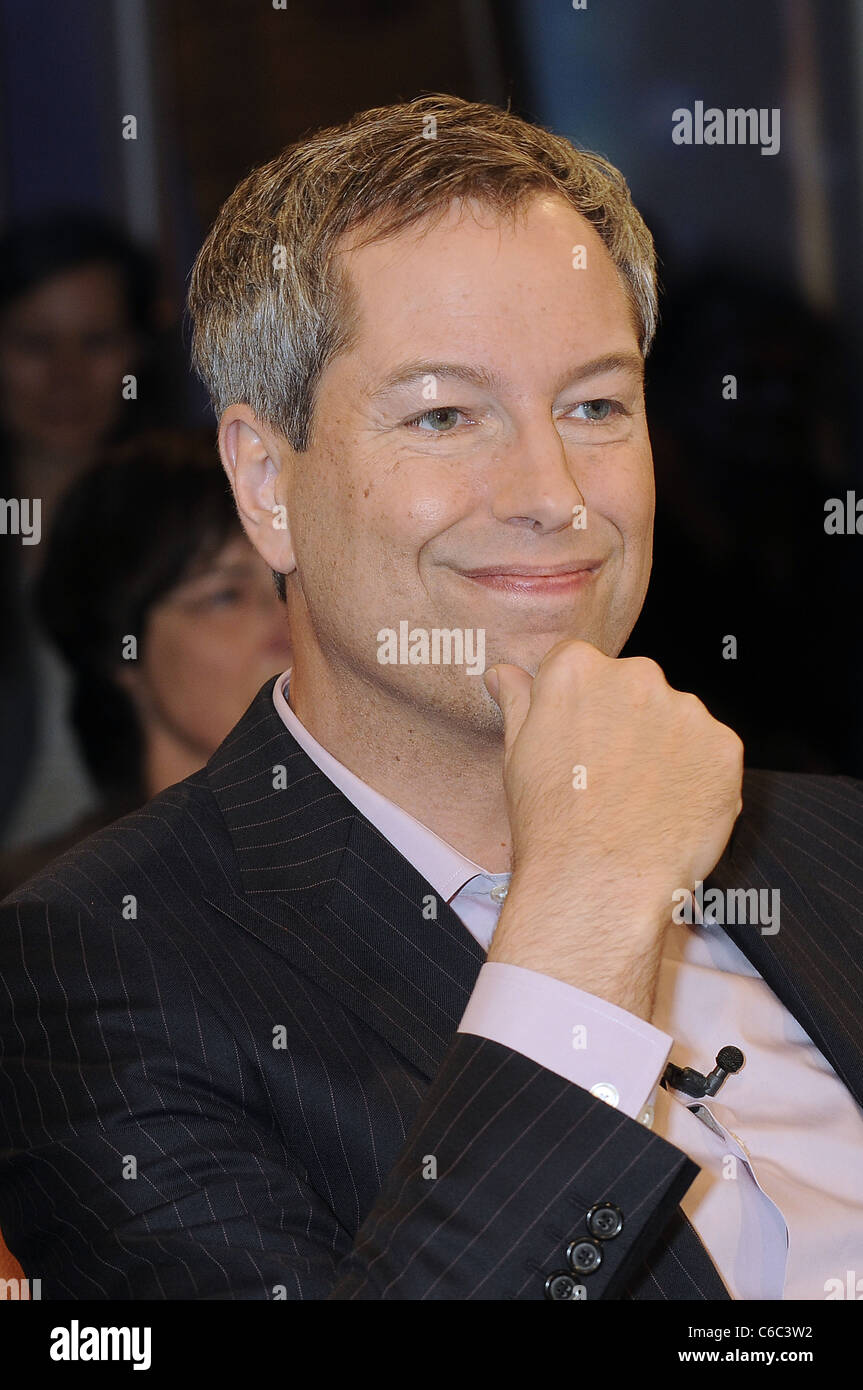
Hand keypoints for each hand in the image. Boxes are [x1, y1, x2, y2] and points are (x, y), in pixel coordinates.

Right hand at [484, 640, 743, 1020]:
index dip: (577, 707)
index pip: (579, 665)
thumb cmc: (551, 823)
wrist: (601, 884)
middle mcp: (636, 676)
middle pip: (632, 687)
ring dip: (664, 747)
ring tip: (642, 800)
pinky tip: (671, 810)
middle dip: (624, 721)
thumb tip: (503, 673)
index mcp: (578, 670)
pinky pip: (710, 752)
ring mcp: (686, 710)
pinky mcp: (724, 746)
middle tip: (609, 777)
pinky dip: (697, 776)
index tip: (577, 742)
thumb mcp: (518, 755)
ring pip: (675, 719)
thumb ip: (518, 702)